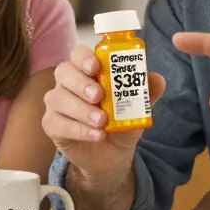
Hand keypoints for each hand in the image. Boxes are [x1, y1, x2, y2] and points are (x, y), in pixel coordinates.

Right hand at [41, 45, 166, 181]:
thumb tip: (157, 79)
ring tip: (101, 121)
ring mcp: (57, 103)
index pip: (78, 54)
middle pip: (64, 72)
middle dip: (81, 83)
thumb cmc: (120, 122)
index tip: (96, 67)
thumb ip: (145, 93)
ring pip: (59, 98)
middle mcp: (67, 83)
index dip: (84, 57)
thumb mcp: (137, 108)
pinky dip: (78, 129)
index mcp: (86, 70)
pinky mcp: (52, 125)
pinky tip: (96, 135)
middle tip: (99, 95)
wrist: (112, 155)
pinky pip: (58, 123)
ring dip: (81, 109)